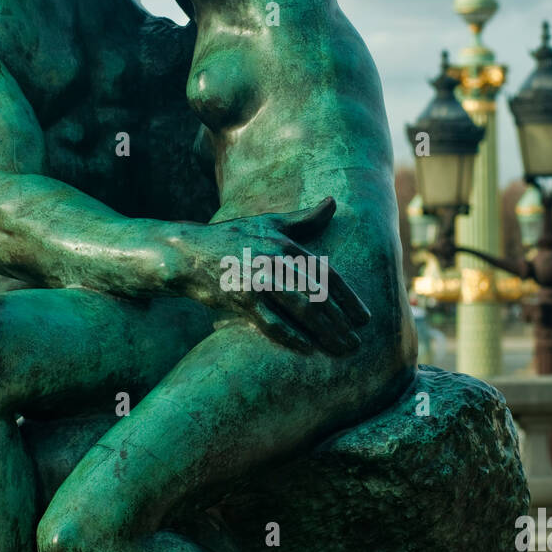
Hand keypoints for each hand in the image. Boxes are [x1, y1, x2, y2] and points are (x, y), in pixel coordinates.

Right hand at [182, 197, 370, 354]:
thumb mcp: (268, 223)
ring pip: (299, 308)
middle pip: (317, 293)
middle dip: (340, 320)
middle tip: (357, 343)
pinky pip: (269, 320)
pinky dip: (289, 335)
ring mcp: (257, 279)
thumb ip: (302, 219)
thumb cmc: (230, 239)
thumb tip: (332, 202)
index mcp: (286, 244)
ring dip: (324, 331)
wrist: (187, 253)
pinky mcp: (239, 297)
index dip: (348, 297)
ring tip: (341, 349)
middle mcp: (275, 259)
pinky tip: (307, 349)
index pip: (325, 273)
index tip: (364, 318)